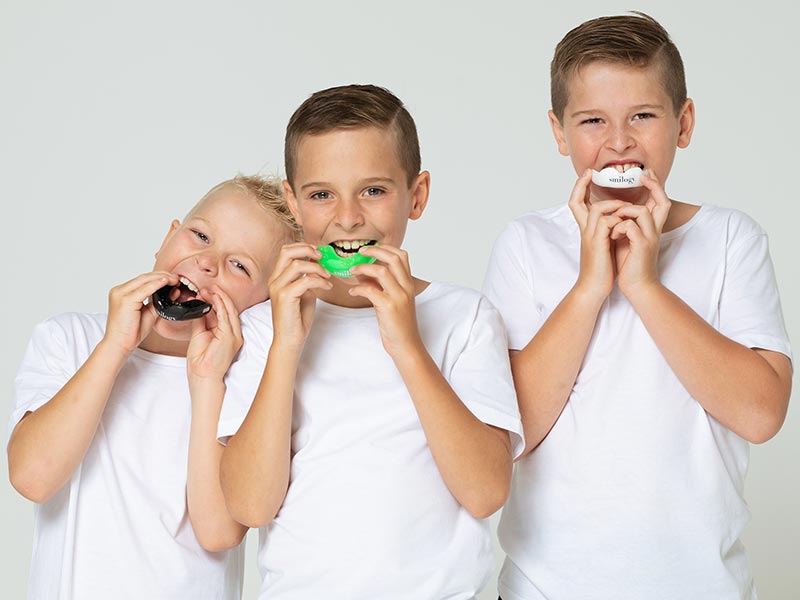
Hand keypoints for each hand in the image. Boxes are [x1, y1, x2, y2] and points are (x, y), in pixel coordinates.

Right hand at [103, 271, 178, 354]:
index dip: (159, 277)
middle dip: (162, 275)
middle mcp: (119, 290)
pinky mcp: (125, 300)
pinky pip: (144, 289)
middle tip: (177, 277)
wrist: (120, 345)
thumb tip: (174, 291)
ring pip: (144, 280)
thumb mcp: (149, 313)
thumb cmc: (131, 331)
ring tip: (174, 279)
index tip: (173, 278)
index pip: (143, 279)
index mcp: (123, 292)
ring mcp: (120, 294)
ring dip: (161, 278)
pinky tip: (166, 282)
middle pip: (144, 277)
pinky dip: (156, 284)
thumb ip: (160, 301)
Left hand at [187, 286, 242, 382]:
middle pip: (228, 309)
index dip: (215, 301)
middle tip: (207, 288)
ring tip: (209, 290)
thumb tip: (198, 308)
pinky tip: (212, 297)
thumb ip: (201, 321)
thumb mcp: (200, 335)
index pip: (224, 313)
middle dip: (218, 296)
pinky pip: (225, 316)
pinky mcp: (230, 337)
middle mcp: (234, 334)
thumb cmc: (202, 363)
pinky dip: (219, 305)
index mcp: (227, 334)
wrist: (203, 377)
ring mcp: (234, 335)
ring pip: (228, 310)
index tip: (205, 293)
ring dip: (219, 298)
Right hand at [268, 242, 331, 352]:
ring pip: (298, 265)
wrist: (290, 340)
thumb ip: (308, 278)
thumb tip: (319, 266)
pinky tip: (327, 287)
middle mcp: (274, 280)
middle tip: (322, 256)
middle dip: (307, 249)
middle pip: (287, 252)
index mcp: (277, 277)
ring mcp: (278, 288)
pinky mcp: (285, 297)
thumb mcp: (305, 293)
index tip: (319, 252)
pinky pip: (305, 280)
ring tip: (328, 276)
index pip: (286, 252)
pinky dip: (319, 281)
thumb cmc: (297, 318)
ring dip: (317, 268)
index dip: (303, 247)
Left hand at [348, 245, 422, 357]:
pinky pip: (370, 290)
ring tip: (352, 271)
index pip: (402, 255)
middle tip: (360, 253)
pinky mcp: (389, 307)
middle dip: (374, 251)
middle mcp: (406, 287)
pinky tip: (353, 291)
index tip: (370, 249)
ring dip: (363, 268)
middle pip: (393, 258)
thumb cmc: (398, 324)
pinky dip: (358, 288)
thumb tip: (362, 274)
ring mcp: (399, 297)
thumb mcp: (391, 300)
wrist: (406, 345)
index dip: (385, 248)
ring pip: (381, 271)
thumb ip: (380, 286)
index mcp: (408, 284)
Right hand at [568, 169, 626, 302]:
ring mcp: (590, 236)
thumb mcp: (604, 244)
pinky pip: (607, 223)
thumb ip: (607, 230)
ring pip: (597, 209)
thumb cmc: (601, 268)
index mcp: (587, 229)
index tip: (587, 174)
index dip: (580, 187)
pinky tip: (625, 225)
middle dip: (581, 184)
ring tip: (625, 207)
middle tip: (590, 172)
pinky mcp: (598, 244)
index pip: (577, 203)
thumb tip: (617, 219)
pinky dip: (618, 220)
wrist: (593, 287)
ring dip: (612, 205)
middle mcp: (585, 230)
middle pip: (575, 201)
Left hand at [610, 170, 670, 297]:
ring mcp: (650, 237)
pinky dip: (618, 227)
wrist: (636, 285)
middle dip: (654, 186)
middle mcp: (654, 230)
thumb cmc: (629, 262)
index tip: (647, 174)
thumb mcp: (627, 238)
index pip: (660, 201)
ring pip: (641, 211)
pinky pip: (630, 227)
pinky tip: (612, 235)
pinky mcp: (642, 246)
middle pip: (662, 200)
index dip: (655, 186)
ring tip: (612, 223)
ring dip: (623, 212)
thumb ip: (627, 224)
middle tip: (643, 176)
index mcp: (651, 227)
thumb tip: (618, 211)